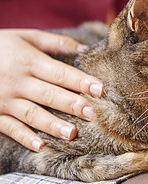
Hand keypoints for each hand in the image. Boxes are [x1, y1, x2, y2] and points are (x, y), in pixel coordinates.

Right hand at [0, 29, 103, 151]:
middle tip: (93, 114)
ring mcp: (4, 99)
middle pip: (49, 95)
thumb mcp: (26, 37)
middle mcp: (17, 81)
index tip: (101, 89)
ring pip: (31, 114)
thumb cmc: (0, 46)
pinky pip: (9, 127)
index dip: (81, 81)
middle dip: (72, 105)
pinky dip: (24, 137)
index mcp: (28, 61)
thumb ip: (56, 43)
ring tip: (72, 133)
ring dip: (52, 124)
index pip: (60, 73)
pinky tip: (40, 145)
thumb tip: (85, 49)